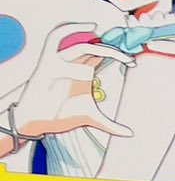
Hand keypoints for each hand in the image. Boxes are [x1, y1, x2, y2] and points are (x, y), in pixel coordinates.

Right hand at [5, 29, 134, 142]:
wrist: (36, 119)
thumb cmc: (61, 114)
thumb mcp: (92, 118)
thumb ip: (111, 126)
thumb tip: (130, 134)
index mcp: (82, 70)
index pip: (99, 52)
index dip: (115, 52)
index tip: (132, 62)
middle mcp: (70, 63)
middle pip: (92, 46)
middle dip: (112, 50)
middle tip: (128, 59)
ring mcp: (57, 64)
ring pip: (79, 47)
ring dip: (98, 50)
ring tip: (114, 58)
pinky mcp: (44, 69)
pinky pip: (57, 57)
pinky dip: (72, 63)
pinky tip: (86, 70)